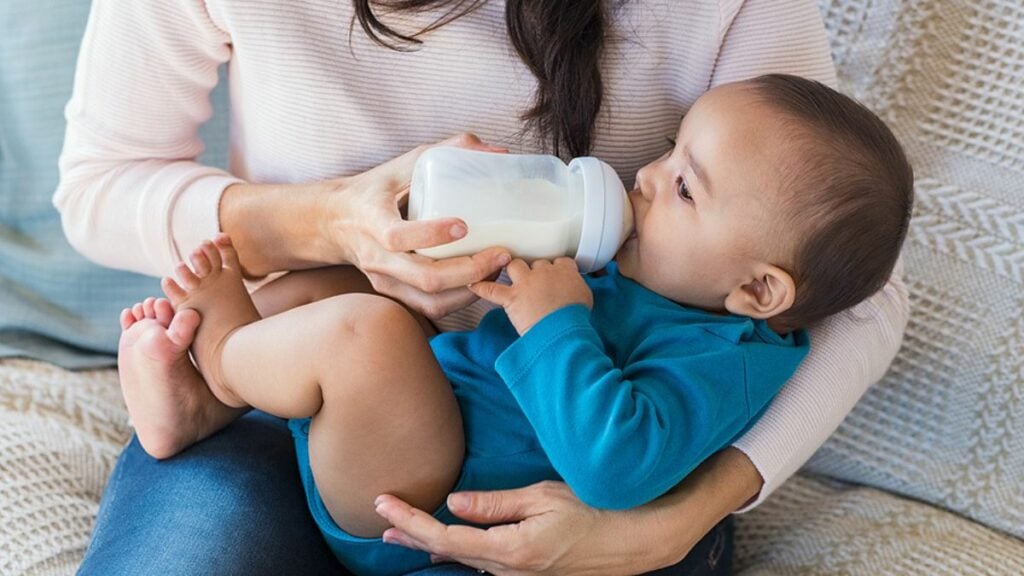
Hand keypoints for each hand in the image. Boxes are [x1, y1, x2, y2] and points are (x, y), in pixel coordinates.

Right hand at [325, 133, 512, 318]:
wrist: (335, 222)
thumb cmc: (375, 190)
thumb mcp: (403, 164)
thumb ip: (447, 151)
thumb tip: (498, 151)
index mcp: (372, 220)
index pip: (397, 237)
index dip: (432, 234)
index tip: (464, 226)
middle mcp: (377, 257)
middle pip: (425, 278)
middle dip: (470, 270)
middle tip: (501, 254)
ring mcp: (385, 280)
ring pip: (432, 300)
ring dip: (471, 290)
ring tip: (496, 269)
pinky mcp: (394, 293)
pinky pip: (430, 307)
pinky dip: (460, 299)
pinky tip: (480, 281)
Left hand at [373, 449, 761, 574]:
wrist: (639, 539)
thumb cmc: (597, 510)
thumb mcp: (544, 497)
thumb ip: (496, 504)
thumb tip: (454, 503)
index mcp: (511, 550)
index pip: (445, 537)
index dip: (410, 522)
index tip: (383, 504)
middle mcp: (510, 570)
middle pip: (448, 554)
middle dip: (411, 536)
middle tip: (380, 521)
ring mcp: (521, 575)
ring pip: (465, 560)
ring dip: (431, 544)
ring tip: (402, 533)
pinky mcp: (531, 571)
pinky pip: (485, 562)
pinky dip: (459, 550)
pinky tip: (449, 543)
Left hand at [469, 258, 592, 333]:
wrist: (563, 330)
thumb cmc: (575, 317)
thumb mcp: (585, 297)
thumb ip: (576, 286)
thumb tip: (572, 290)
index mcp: (564, 270)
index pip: (559, 261)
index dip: (555, 268)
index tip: (554, 275)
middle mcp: (544, 272)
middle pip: (536, 262)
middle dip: (534, 271)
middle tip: (535, 281)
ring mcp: (526, 283)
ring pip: (515, 265)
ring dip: (512, 270)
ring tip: (510, 275)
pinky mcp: (512, 297)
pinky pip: (491, 290)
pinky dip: (481, 287)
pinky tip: (473, 285)